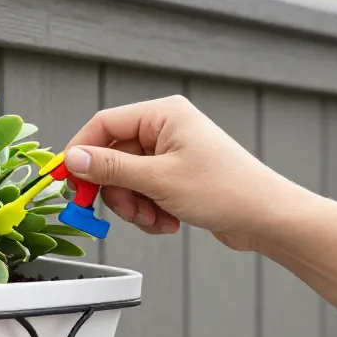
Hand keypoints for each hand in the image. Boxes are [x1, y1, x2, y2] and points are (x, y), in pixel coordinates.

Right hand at [64, 94, 290, 250]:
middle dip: (117, 191)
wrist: (267, 217)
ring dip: (135, 206)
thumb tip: (74, 159)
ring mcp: (172, 153)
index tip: (69, 181)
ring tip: (156, 219)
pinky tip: (168, 222)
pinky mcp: (177, 176)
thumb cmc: (226, 190)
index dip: (82, 152)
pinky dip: (150, 211)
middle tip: (126, 213)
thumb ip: (111, 168)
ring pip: (127, 180)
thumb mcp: (158, 179)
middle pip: (113, 157)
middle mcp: (166, 129)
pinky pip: (144, 192)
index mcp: (163, 115)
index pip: (104, 124)